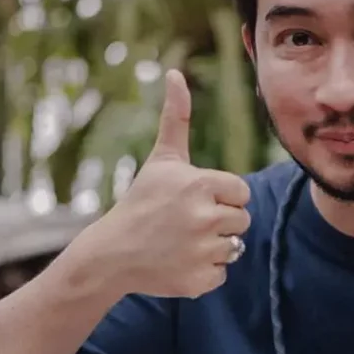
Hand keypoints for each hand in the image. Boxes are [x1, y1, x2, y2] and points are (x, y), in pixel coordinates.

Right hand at [86, 69, 251, 298]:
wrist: (111, 254)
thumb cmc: (141, 201)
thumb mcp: (162, 160)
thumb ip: (177, 118)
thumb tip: (175, 73)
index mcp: (202, 184)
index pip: (241, 192)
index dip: (221, 197)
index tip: (194, 200)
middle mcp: (205, 217)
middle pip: (241, 220)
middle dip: (219, 222)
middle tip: (185, 223)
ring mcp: (202, 250)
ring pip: (234, 247)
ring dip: (212, 247)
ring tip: (181, 242)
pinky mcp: (199, 279)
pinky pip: (221, 273)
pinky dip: (203, 272)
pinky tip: (178, 263)